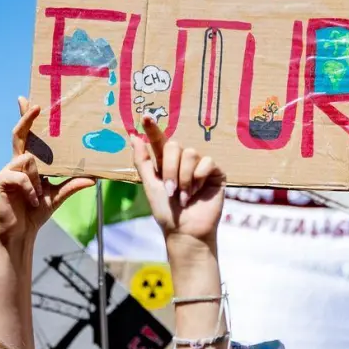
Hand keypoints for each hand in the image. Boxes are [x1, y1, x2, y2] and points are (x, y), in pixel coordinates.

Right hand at [0, 98, 93, 243]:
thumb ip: (72, 185)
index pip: (27, 136)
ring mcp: (8, 170)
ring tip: (39, 196)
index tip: (28, 100)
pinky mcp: (2, 181)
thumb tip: (94, 179)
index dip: (26, 118)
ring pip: (28, 159)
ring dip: (37, 177)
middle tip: (35, 105)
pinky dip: (31, 190)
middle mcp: (16, 162)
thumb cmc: (34, 213)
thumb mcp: (58, 196)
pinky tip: (33, 201)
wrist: (20, 233)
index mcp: (28, 163)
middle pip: (19, 134)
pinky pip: (21, 177)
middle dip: (26, 118)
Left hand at [132, 116, 224, 245]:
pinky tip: (198, 193)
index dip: (153, 129)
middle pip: (174, 145)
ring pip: (190, 153)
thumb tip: (133, 136)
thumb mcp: (150, 186)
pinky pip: (207, 161)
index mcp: (165, 163)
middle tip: (170, 190)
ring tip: (184, 196)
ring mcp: (200, 165)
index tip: (145, 116)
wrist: (186, 231)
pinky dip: (198, 178)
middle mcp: (183, 161)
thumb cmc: (167, 213)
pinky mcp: (215, 171)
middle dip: (170, 169)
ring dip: (184, 177)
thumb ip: (143, 161)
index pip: (159, 141)